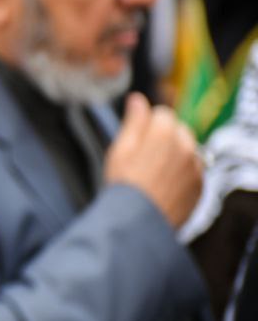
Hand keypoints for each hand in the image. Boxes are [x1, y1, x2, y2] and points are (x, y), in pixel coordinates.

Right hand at [105, 92, 202, 227]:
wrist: (138, 221)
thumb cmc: (123, 184)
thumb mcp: (120, 148)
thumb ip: (134, 121)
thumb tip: (137, 99)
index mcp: (165, 131)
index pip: (162, 113)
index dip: (146, 126)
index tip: (136, 141)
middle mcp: (186, 144)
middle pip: (178, 131)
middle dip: (164, 139)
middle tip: (143, 160)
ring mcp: (197, 166)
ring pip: (188, 151)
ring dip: (175, 156)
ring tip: (154, 176)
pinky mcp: (201, 185)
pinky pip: (193, 172)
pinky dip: (182, 175)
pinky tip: (164, 187)